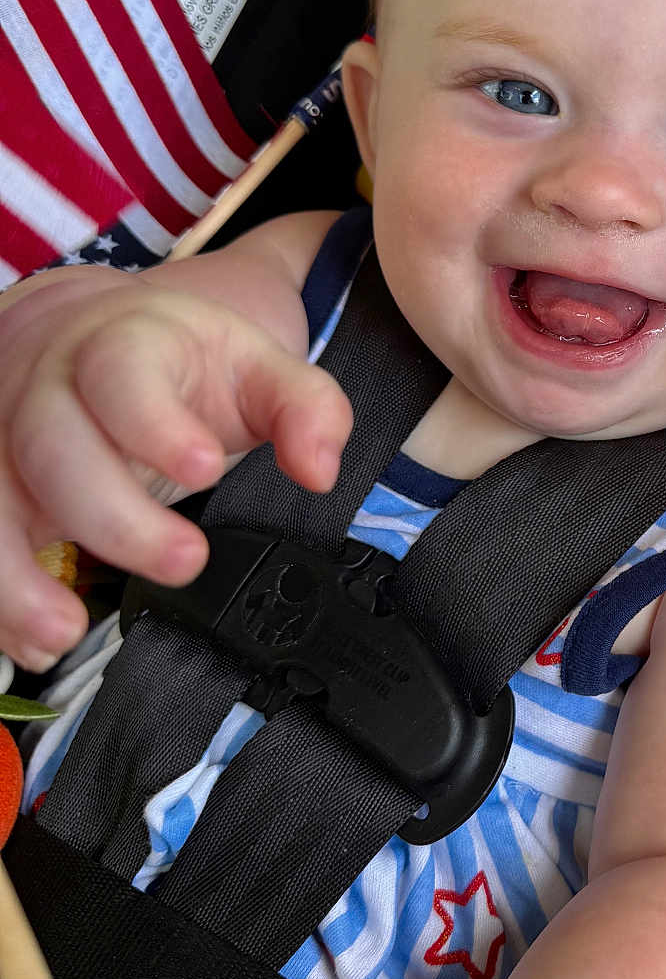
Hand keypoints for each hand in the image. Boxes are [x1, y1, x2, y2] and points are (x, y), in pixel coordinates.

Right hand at [0, 268, 350, 670]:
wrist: (92, 338)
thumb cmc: (184, 363)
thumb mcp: (259, 368)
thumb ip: (306, 409)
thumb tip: (319, 471)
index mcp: (123, 344)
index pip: (122, 374)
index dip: (155, 424)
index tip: (206, 469)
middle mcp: (46, 386)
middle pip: (53, 445)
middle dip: (114, 515)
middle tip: (187, 563)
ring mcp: (2, 435)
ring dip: (14, 574)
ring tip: (64, 633)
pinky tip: (32, 640)